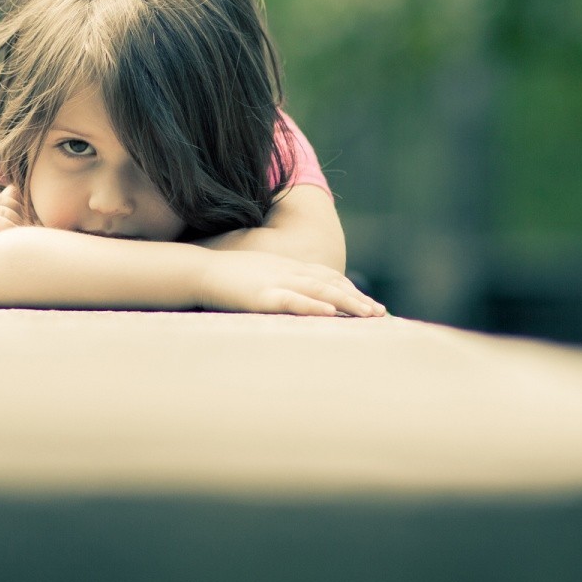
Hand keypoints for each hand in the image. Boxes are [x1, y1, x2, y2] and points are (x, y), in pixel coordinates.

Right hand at [198, 250, 385, 317]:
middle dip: (358, 298)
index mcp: (289, 268)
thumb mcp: (262, 277)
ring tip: (368, 314)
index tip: (370, 304)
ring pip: (320, 290)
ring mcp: (278, 282)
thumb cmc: (228, 277)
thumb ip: (282, 284)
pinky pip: (293, 300)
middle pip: (331, 283)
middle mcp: (289, 272)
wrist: (201, 271)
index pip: (328, 277)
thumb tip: (298, 298)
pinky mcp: (263, 295)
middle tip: (380, 313)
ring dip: (346, 302)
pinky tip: (329, 312)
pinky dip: (313, 305)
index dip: (351, 289)